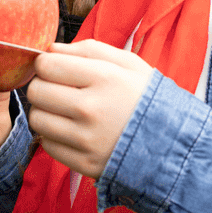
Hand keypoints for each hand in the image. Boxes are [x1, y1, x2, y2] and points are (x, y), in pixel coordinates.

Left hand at [26, 40, 154, 178]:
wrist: (175, 145)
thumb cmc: (147, 98)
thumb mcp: (128, 63)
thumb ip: (88, 49)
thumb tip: (50, 48)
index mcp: (104, 78)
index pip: (46, 64)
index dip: (46, 63)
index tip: (56, 68)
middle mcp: (92, 109)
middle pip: (36, 91)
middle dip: (43, 86)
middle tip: (58, 89)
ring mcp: (87, 140)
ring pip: (37, 119)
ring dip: (46, 112)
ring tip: (64, 111)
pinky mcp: (85, 164)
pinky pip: (47, 145)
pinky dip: (54, 136)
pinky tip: (72, 131)